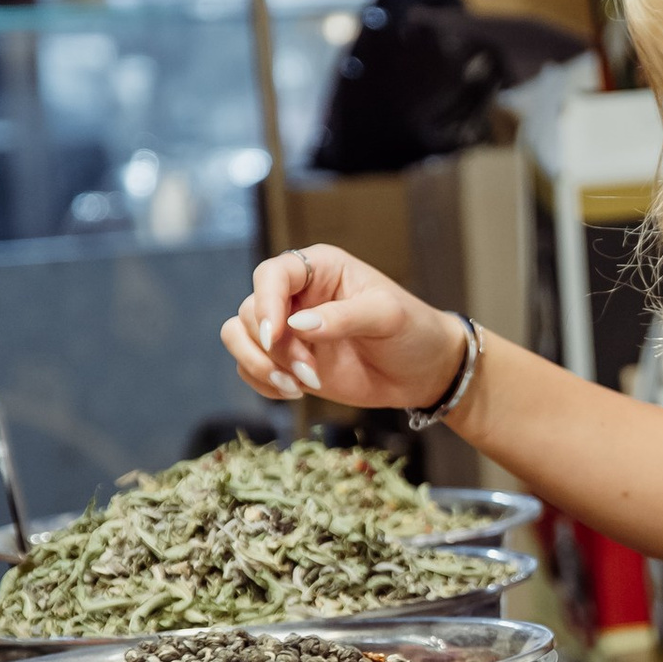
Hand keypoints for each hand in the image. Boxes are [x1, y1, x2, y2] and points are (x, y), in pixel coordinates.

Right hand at [220, 249, 463, 414]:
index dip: (266, 303)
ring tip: (297, 386)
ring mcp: (288, 329)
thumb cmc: (413, 332)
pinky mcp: (287, 360)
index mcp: (319, 268)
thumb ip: (344, 317)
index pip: (272, 274)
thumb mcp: (387, 316)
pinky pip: (249, 367)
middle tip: (309, 373)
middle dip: (274, 348)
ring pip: (239, 336)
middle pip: (250, 311)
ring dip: (259, 365)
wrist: (423, 373)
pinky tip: (295, 393)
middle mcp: (296, 295)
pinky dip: (262, 383)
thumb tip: (298, 325)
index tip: (277, 335)